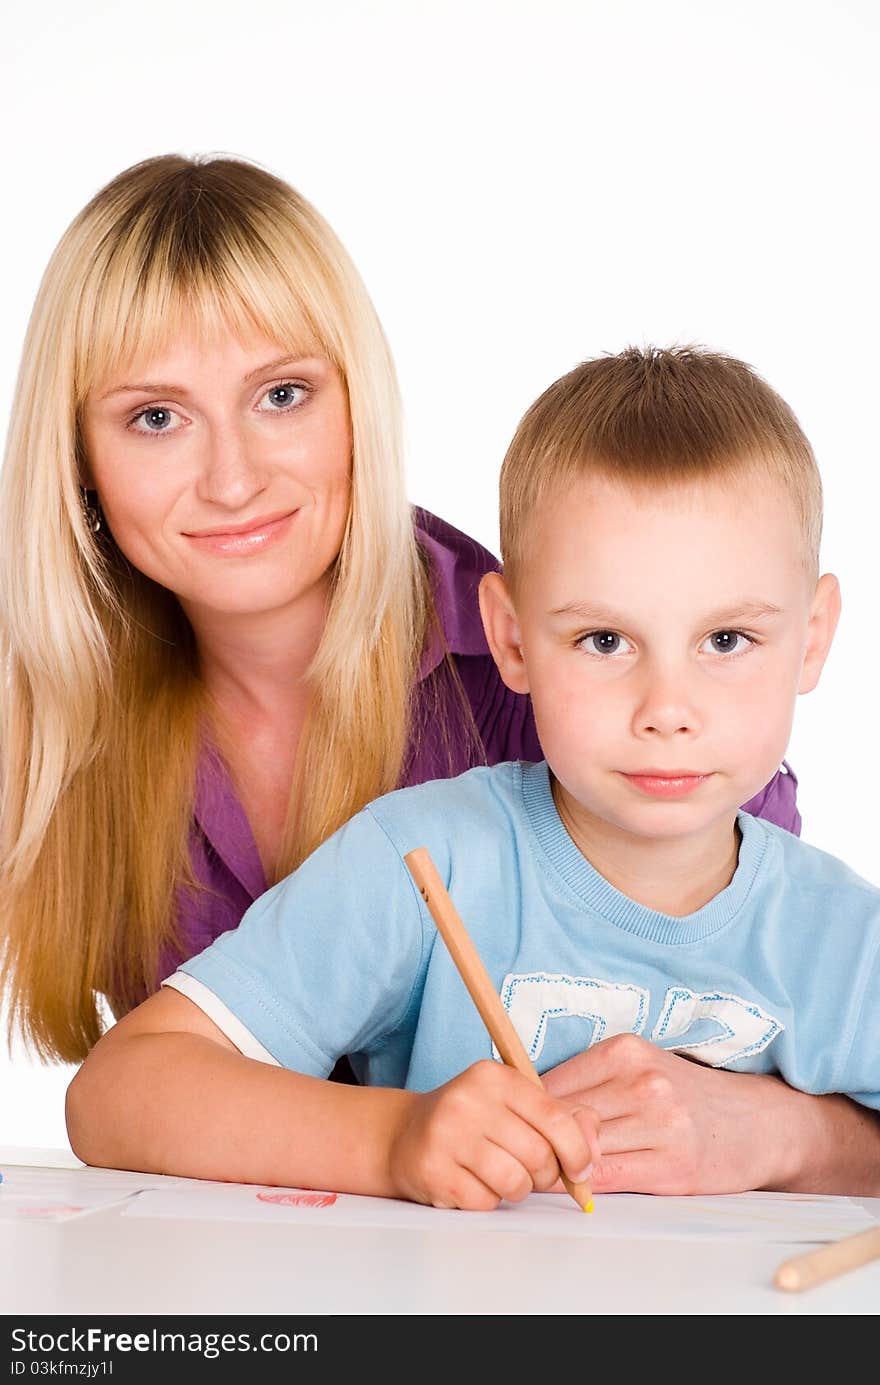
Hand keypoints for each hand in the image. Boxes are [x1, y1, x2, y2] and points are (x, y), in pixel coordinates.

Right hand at [388, 1059, 599, 1209]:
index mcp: (494, 1077)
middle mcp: (468, 1100)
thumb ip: (563, 1118)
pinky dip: (487, 1200)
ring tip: (500, 1174)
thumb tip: (593, 1150)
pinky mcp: (433, 1171)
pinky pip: (485, 1203)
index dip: (577, 1150)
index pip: (554, 1117)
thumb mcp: (515, 1103)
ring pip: (515, 1183)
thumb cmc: (473, 1121)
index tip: (581, 1168)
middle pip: (539, 1155)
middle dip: (545, 1174)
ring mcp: (446, 1136)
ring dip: (517, 1189)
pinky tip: (472, 1181)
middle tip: (531, 1170)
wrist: (405, 1135)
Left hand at [542, 1034, 801, 1194]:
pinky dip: (582, 1185)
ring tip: (547, 1172)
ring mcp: (660, 1125)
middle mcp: (642, 1083)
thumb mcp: (641, 1067)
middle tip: (522, 1157)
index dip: (525, 1112)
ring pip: (580, 1149)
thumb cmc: (688, 1095)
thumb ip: (591, 1081)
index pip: (549, 1083)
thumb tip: (525, 1102)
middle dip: (537, 1141)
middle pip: (560, 1117)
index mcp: (625, 1052)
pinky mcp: (673, 1166)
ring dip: (556, 1166)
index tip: (516, 1128)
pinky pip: (607, 1179)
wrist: (759, 1123)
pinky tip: (576, 1186)